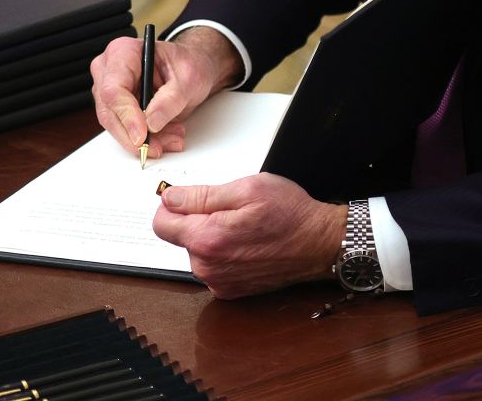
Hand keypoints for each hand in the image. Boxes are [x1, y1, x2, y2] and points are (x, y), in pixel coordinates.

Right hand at [90, 28, 235, 157]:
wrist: (191, 69)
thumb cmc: (187, 64)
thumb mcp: (188, 78)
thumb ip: (171, 99)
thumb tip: (152, 122)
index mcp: (123, 52)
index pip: (114, 89)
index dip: (127, 115)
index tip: (142, 135)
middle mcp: (110, 70)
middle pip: (109, 111)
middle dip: (134, 135)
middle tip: (156, 147)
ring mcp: (110, 90)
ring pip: (115, 125)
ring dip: (143, 140)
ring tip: (171, 138)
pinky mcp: (117, 107)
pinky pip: (124, 130)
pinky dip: (145, 139)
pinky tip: (164, 138)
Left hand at [153, 174, 345, 298]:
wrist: (320, 244)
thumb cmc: (290, 214)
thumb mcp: (246, 189)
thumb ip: (201, 196)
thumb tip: (169, 198)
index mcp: (207, 239)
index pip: (161, 223)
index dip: (174, 205)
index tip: (192, 198)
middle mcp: (208, 267)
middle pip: (180, 237)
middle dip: (197, 221)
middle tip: (231, 211)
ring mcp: (219, 282)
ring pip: (197, 251)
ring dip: (212, 237)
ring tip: (243, 227)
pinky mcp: (230, 290)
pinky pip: (212, 266)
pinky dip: (223, 254)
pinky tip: (247, 244)